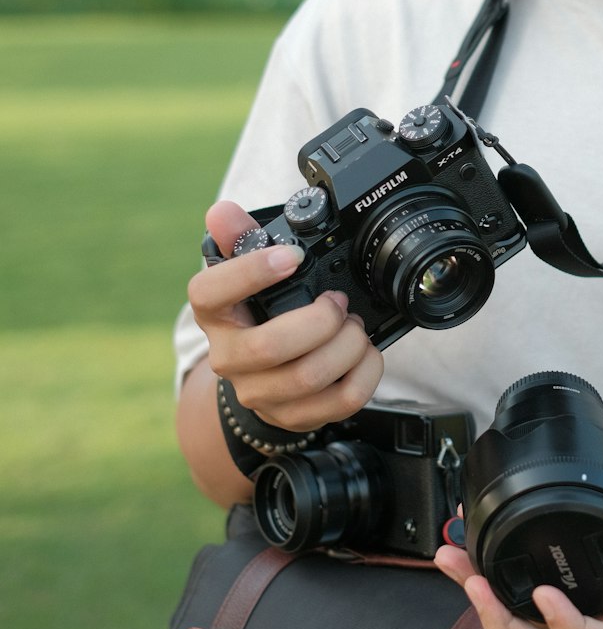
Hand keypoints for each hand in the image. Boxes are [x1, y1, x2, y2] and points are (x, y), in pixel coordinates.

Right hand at [188, 199, 383, 429]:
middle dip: (320, 319)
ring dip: (347, 344)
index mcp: (215, 314)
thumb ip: (240, 239)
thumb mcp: (246, 276)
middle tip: (338, 303)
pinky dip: (367, 371)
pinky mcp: (295, 417)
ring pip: (309, 377)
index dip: (250, 272)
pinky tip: (364, 353)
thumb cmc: (257, 315)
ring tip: (353, 325)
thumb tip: (221, 212)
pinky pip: (342, 400)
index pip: (209, 293)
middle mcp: (229, 359)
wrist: (259, 376)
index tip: (291, 257)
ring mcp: (261, 394)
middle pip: (271, 346)